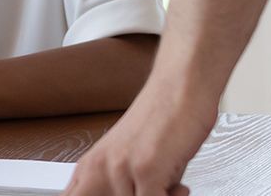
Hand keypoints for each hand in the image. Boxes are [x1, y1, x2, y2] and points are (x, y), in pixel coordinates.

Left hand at [61, 77, 215, 195]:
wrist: (181, 85)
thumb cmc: (161, 121)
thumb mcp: (131, 161)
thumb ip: (120, 187)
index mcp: (89, 167)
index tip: (115, 193)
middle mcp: (98, 168)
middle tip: (147, 190)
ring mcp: (119, 169)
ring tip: (168, 185)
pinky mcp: (145, 169)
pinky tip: (178, 186)